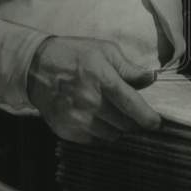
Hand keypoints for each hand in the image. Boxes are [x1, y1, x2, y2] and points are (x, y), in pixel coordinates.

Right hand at [27, 37, 160, 143]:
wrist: (35, 67)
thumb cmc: (73, 54)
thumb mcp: (104, 50)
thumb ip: (128, 67)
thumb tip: (150, 79)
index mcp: (102, 79)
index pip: (131, 104)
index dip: (147, 117)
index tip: (156, 123)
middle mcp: (90, 101)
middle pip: (124, 124)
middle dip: (133, 121)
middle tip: (132, 114)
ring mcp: (77, 118)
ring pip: (110, 135)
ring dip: (116, 128)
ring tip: (111, 114)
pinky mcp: (66, 130)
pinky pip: (93, 140)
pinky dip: (99, 133)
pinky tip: (94, 118)